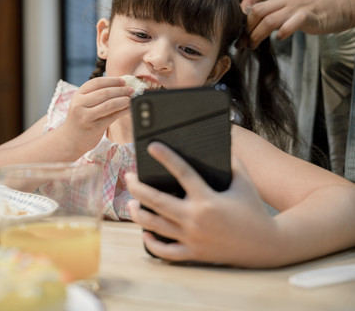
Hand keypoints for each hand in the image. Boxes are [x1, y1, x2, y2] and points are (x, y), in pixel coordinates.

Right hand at [61, 77, 131, 153]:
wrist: (70, 140)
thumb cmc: (80, 120)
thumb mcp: (81, 104)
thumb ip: (95, 95)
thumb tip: (119, 85)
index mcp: (77, 95)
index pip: (96, 82)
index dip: (112, 80)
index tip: (123, 81)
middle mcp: (79, 105)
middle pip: (104, 93)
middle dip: (121, 90)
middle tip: (131, 90)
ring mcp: (86, 117)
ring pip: (110, 104)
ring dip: (124, 100)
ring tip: (132, 98)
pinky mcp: (94, 128)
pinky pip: (112, 117)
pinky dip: (123, 111)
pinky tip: (129, 109)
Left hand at [126, 142, 279, 266]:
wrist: (267, 246)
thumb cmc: (254, 211)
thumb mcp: (245, 183)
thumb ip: (232, 162)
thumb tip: (220, 143)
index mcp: (207, 200)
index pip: (182, 172)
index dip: (166, 157)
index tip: (152, 146)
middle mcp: (195, 219)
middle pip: (157, 201)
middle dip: (138, 187)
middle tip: (129, 177)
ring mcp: (192, 238)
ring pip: (155, 225)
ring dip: (138, 213)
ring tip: (132, 203)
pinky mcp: (193, 253)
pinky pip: (165, 251)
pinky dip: (152, 243)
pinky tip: (145, 233)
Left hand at [246, 0, 354, 47]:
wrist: (347, 1)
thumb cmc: (322, 6)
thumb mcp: (295, 4)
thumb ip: (280, 11)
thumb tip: (260, 25)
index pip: (256, 8)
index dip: (245, 24)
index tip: (241, 37)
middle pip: (257, 13)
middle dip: (247, 30)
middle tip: (244, 44)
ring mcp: (298, 7)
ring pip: (268, 20)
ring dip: (257, 35)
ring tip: (254, 45)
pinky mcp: (309, 16)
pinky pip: (290, 24)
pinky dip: (282, 32)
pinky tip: (279, 39)